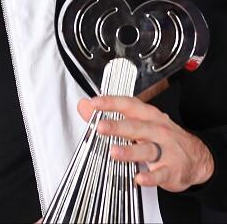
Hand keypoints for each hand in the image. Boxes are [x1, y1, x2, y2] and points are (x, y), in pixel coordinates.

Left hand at [77, 96, 213, 191]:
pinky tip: (139, 178)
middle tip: (101, 127)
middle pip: (136, 127)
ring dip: (130, 151)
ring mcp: (165, 150)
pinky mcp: (171, 170)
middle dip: (118, 126)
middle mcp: (157, 130)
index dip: (111, 103)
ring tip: (114, 152)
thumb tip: (84, 106)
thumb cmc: (161, 136)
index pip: (129, 105)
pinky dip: (150, 177)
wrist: (196, 157)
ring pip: (147, 149)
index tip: (94, 103)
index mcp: (148, 115)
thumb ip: (109, 114)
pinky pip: (160, 174)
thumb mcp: (138, 121)